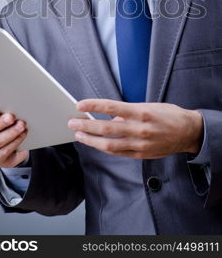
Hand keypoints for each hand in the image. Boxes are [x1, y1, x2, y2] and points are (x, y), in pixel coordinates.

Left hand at [68, 99, 203, 158]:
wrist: (188, 132)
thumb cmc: (168, 114)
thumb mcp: (148, 106)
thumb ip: (128, 113)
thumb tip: (109, 118)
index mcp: (140, 112)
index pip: (111, 107)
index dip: (93, 106)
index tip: (79, 105)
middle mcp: (139, 128)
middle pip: (106, 128)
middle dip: (86, 125)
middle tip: (72, 122)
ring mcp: (140, 144)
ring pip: (109, 144)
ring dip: (91, 140)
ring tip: (79, 135)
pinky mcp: (141, 155)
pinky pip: (119, 153)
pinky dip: (105, 149)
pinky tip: (95, 144)